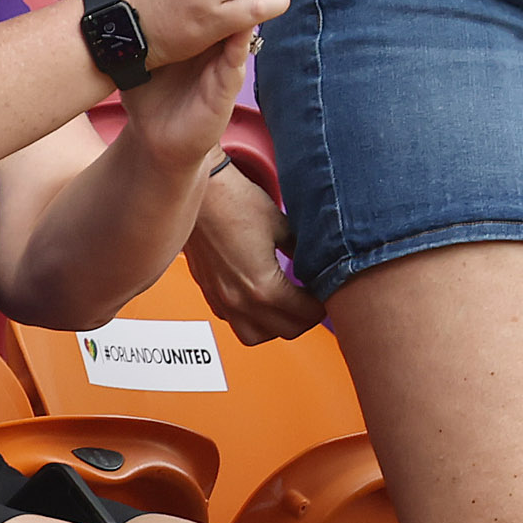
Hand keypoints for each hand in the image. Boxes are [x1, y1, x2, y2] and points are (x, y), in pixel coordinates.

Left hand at [118, 20, 246, 172]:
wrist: (157, 137)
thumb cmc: (152, 90)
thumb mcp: (142, 46)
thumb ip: (135, 8)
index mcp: (198, 32)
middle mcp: (215, 45)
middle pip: (233, 4)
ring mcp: (223, 67)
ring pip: (242, 30)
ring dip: (250, 7)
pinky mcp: (224, 91)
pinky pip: (235, 64)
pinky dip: (239, 46)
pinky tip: (244, 29)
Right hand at [183, 162, 323, 343]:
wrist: (198, 187)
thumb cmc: (234, 199)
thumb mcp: (281, 225)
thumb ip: (300, 252)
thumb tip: (310, 264)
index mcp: (263, 287)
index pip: (304, 315)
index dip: (321, 307)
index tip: (325, 296)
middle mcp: (238, 300)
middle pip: (284, 331)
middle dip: (303, 319)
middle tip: (311, 302)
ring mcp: (219, 296)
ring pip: (254, 335)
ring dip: (273, 326)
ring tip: (284, 307)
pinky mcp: (206, 288)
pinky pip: (230, 319)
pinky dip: (247, 317)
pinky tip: (255, 298)